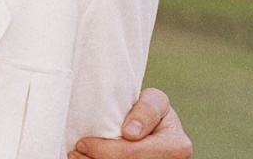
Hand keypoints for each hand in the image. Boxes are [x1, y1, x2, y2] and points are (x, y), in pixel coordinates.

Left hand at [69, 88, 191, 158]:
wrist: (154, 124)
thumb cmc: (150, 108)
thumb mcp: (153, 100)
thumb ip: (146, 110)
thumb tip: (131, 133)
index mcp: (177, 145)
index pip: (132, 153)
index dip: (104, 150)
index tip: (83, 143)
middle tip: (75, 152)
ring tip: (78, 156)